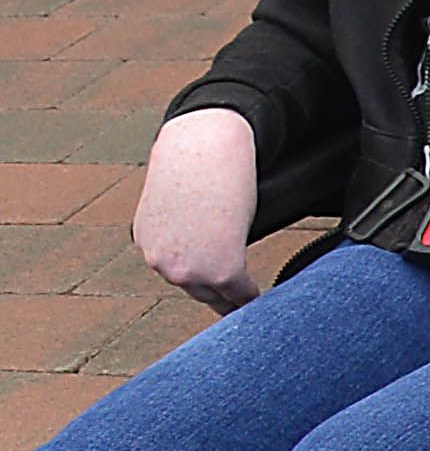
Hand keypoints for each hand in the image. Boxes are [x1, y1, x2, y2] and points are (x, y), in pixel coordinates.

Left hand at [131, 112, 261, 309]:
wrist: (206, 146)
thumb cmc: (195, 160)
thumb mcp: (177, 201)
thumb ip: (183, 228)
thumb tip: (202, 236)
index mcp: (147, 243)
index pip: (176, 272)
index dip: (201, 280)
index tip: (217, 289)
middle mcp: (162, 262)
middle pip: (196, 291)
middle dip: (217, 296)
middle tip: (236, 304)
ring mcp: (189, 271)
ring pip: (216, 296)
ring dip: (233, 298)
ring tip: (248, 302)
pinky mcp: (221, 271)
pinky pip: (241, 293)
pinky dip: (251, 294)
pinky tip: (260, 294)